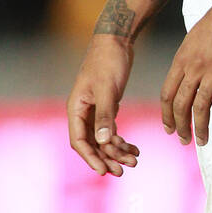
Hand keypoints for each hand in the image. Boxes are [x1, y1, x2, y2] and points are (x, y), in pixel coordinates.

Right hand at [67, 34, 139, 175]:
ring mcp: (94, 110)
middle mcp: (82, 112)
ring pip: (102, 139)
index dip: (91, 158)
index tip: (104, 172)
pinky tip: (135, 148)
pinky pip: (110, 130)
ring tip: (135, 160)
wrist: (117, 40)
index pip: (79, 141)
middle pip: (92, 144)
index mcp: (76, 108)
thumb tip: (102, 141)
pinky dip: (121, 140)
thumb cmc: (108, 61)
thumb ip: (105, 115)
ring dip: (117, 151)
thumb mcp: (107, 89)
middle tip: (124, 171)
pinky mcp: (106, 107)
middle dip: (107, 158)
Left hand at [160, 0, 211, 146]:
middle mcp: (193, 66)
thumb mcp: (195, 39)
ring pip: (200, 107)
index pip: (167, 93)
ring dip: (200, 128)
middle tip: (184, 140)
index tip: (168, 128)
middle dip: (180, 127)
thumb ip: (191, 61)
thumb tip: (193, 79)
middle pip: (180, 105)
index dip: (166, 114)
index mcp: (182, 58)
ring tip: (203, 141)